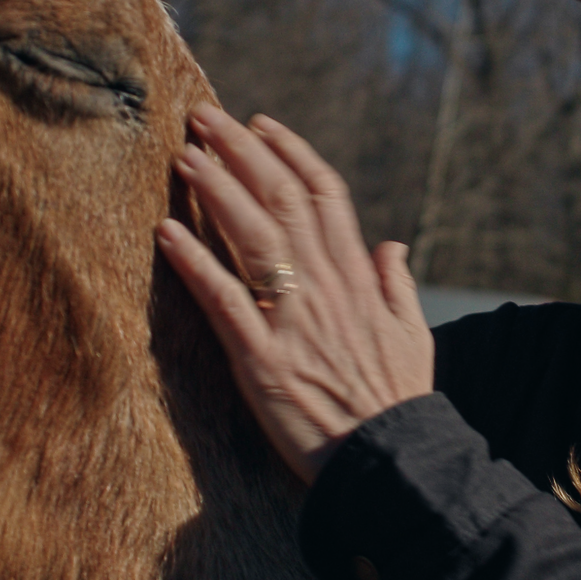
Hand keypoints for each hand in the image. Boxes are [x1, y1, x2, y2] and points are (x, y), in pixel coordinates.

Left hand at [156, 103, 434, 483]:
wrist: (395, 463)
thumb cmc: (401, 404)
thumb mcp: (414, 336)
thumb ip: (396, 285)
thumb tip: (390, 244)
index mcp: (358, 279)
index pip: (325, 194)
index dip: (291, 152)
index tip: (261, 122)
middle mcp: (327, 288)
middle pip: (282, 200)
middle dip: (242, 151)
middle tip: (203, 117)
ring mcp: (294, 321)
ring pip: (253, 237)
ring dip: (216, 190)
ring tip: (184, 155)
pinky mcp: (264, 361)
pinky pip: (225, 301)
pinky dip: (195, 263)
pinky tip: (166, 234)